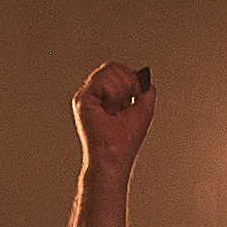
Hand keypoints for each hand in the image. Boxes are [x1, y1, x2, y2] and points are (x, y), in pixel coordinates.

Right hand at [72, 60, 154, 176]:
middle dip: (128, 84)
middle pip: (113, 67)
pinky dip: (114, 95)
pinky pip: (103, 82)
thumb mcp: (143, 110)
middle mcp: (93, 93)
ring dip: (121, 91)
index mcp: (105, 94)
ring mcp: (86, 95)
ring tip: (115, 111)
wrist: (113, 159)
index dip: (131, 80)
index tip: (132, 101)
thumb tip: (143, 74)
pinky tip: (110, 110)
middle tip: (124, 106)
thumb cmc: (124, 143)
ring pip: (110, 70)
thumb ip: (144, 90)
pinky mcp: (82, 99)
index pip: (117, 70)